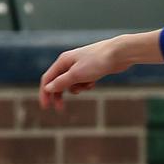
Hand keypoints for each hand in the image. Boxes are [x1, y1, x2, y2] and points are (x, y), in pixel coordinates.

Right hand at [39, 31, 162, 111]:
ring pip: (72, 83)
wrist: (118, 54)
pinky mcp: (91, 70)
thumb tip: (48, 88)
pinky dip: (87, 85)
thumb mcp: (77, 75)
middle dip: (59, 95)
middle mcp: (69, 62)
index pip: (48, 78)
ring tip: (87, 85)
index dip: (45, 93)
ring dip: (77, 88)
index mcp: (62, 61)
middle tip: (60, 109)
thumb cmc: (97, 62)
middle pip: (58, 82)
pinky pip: (84, 81)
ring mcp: (80, 66)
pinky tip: (94, 82)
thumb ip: (62, 82)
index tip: (45, 107)